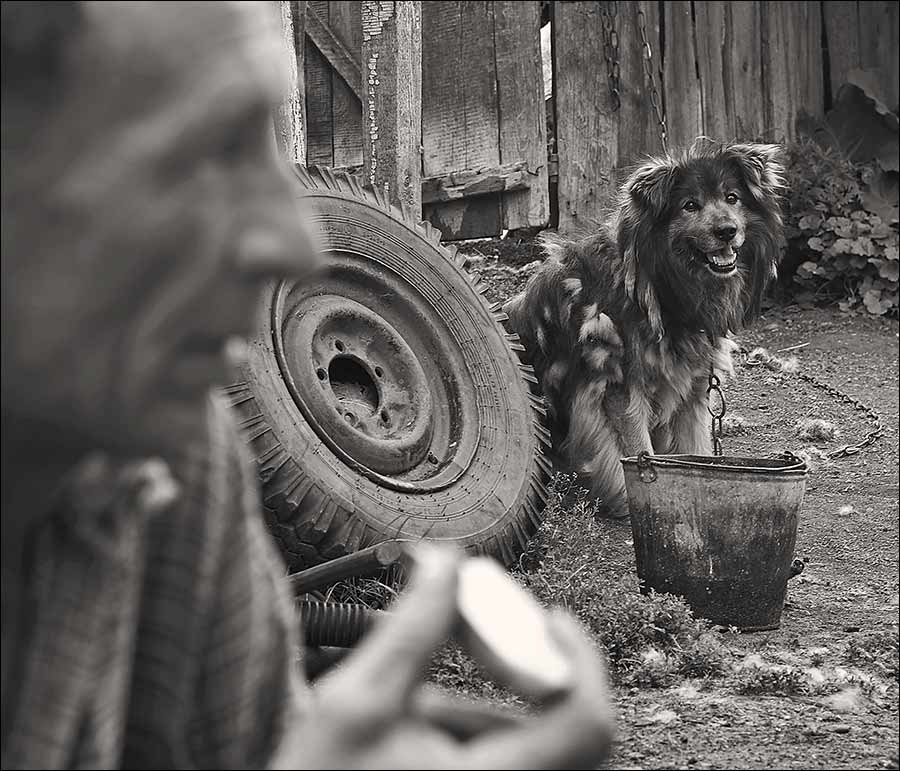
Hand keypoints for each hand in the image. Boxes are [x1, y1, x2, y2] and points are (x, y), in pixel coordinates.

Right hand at [271, 546, 614, 769]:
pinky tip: (418, 729)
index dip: (578, 657)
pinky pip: (502, 759)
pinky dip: (470, 732)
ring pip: (523, 744)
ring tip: (414, 705)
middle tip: (469, 639)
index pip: (586, 721)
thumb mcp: (358, 700)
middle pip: (556, 727)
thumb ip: (414, 628)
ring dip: (478, 707)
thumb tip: (445, 564)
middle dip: (509, 674)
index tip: (549, 617)